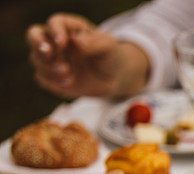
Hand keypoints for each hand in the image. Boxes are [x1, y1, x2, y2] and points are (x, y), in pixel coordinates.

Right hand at [26, 13, 147, 97]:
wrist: (113, 79)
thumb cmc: (110, 56)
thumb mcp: (109, 47)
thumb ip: (94, 42)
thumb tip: (75, 41)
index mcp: (69, 28)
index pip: (55, 22)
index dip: (55, 31)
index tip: (63, 42)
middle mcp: (55, 41)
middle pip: (33, 35)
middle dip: (38, 44)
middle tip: (49, 54)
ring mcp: (52, 59)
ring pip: (36, 59)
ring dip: (48, 67)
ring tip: (68, 73)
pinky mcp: (52, 77)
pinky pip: (42, 78)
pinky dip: (52, 81)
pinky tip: (69, 83)